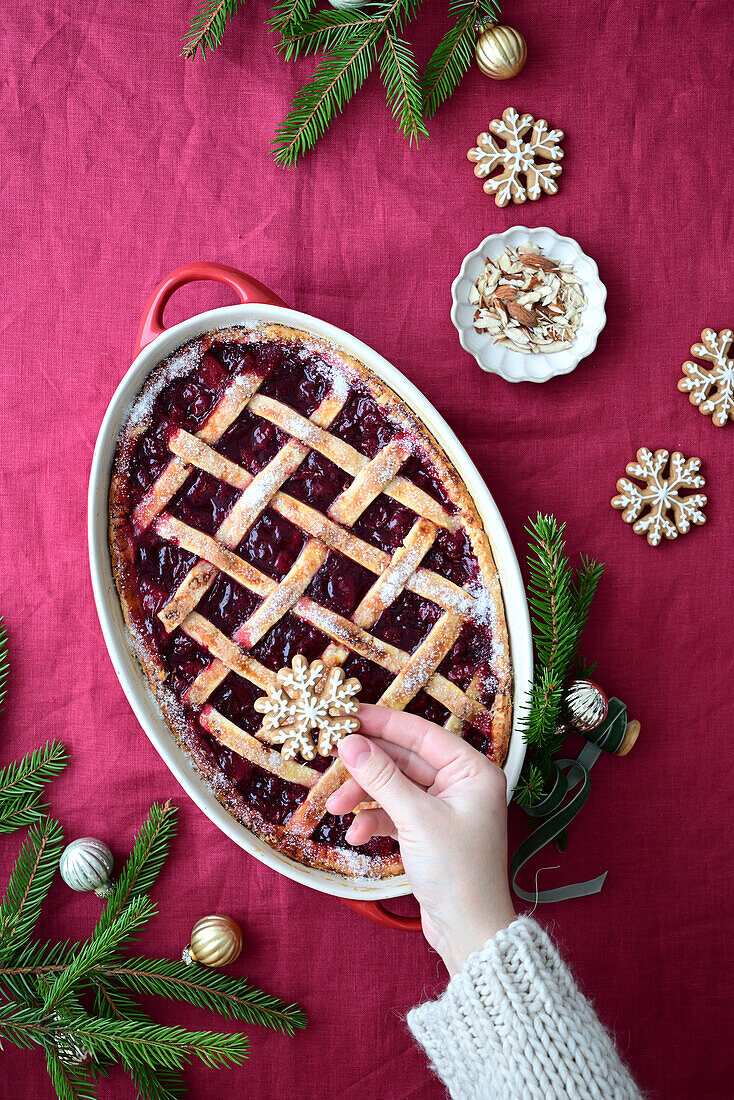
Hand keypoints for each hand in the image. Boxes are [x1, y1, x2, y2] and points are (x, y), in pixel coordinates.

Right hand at [326, 705, 515, 975]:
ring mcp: (444, 808)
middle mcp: (461, 784)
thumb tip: (349, 742)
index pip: (423, 734)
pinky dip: (375, 820)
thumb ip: (381, 777)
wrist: (468, 932)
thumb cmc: (457, 871)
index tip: (350, 715)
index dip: (385, 724)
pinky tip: (357, 835)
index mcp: (472, 771)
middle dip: (368, 767)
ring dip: (365, 797)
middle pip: (405, 760)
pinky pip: (395, 813)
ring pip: (395, 787)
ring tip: (336, 808)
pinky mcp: (429, 831)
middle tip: (333, 761)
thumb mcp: (415, 818)